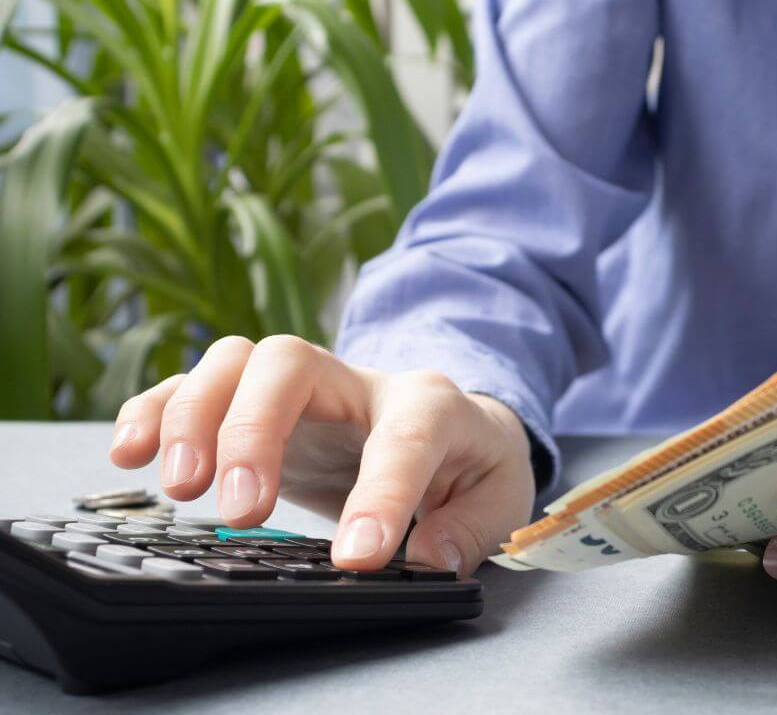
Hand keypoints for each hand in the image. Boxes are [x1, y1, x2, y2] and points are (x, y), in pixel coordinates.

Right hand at [108, 335, 534, 574]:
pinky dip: (157, 410)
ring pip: (235, 361)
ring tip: (181, 486)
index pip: (404, 436)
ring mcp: (303, 388)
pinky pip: (196, 385)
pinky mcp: (259, 405)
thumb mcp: (501, 501)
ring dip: (196, 417)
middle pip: (291, 363)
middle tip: (240, 511)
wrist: (455, 429)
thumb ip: (470, 528)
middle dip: (255, 430)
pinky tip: (131, 451)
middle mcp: (357, 382)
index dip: (380, 494)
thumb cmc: (474, 465)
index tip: (355, 558)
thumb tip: (423, 558)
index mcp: (430, 404)